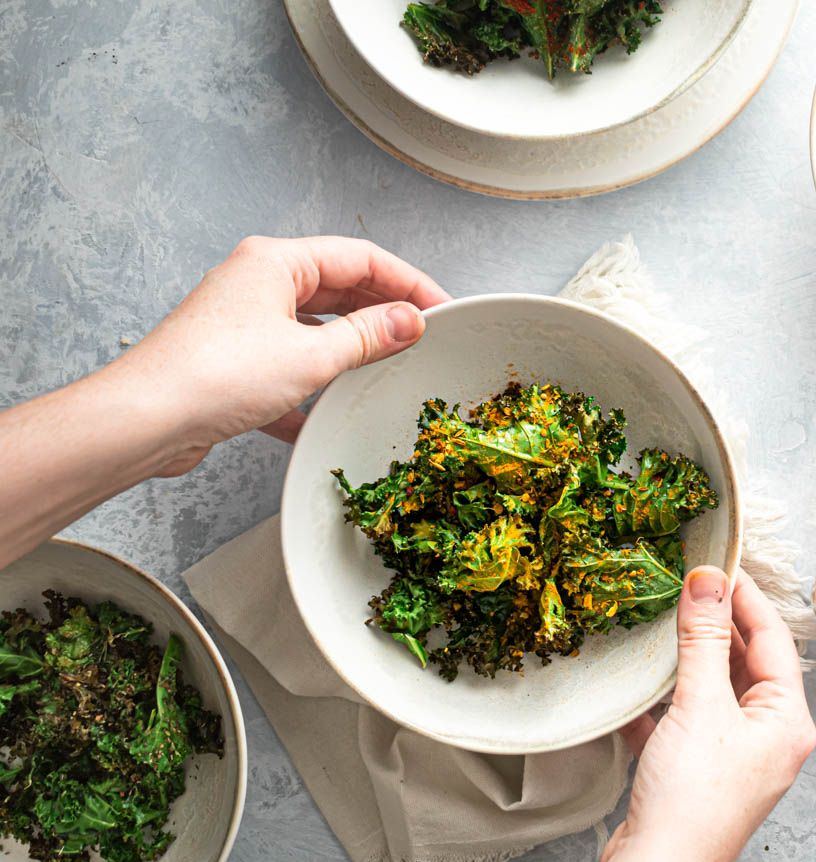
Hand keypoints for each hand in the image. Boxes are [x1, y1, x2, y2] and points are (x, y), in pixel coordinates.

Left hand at [0, 235, 448, 569]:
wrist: (145, 421)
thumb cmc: (213, 376)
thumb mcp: (311, 356)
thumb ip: (369, 337)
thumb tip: (408, 321)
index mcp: (276, 262)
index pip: (362, 258)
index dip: (409, 282)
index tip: (442, 308)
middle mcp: (258, 283)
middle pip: (340, 288)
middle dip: (383, 313)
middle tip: (422, 339)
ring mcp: (245, 322)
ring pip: (316, 326)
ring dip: (351, 348)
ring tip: (386, 369)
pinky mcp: (236, 362)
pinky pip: (292, 363)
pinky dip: (316, 383)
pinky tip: (329, 411)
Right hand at [468, 570, 814, 861]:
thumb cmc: (693, 796)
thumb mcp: (700, 705)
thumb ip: (702, 639)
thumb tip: (707, 580)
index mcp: (788, 721)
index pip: (773, 641)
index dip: (745, 599)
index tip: (717, 564)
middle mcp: (770, 739)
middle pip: (746, 665)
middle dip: (715, 627)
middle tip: (685, 588)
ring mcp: (734, 760)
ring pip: (713, 693)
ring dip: (687, 663)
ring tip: (660, 626)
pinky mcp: (698, 777)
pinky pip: (684, 724)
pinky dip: (662, 704)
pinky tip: (635, 689)